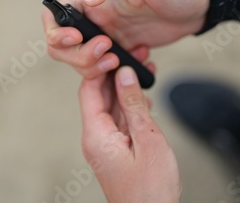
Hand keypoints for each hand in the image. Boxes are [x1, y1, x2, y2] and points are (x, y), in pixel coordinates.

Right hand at [42, 0, 208, 78]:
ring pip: (81, 63)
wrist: (200, 3)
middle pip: (61, 47)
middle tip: (109, 51)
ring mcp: (107, 37)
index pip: (54, 17)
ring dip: (95, 68)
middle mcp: (93, 19)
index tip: (78, 37)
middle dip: (78, 56)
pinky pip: (106, 70)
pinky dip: (116, 74)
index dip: (56, 33)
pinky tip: (142, 59)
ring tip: (122, 61)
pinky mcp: (123, 51)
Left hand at [79, 66, 180, 202]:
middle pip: (101, 96)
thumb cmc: (150, 190)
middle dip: (118, 74)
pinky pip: (121, 121)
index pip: (90, 90)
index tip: (116, 51)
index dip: (101, 68)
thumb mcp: (147, 140)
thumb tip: (125, 75)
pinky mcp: (117, 150)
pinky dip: (132, 107)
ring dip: (127, 89)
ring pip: (112, 107)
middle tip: (137, 55)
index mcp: (96, 135)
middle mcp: (96, 138)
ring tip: (145, 68)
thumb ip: (134, 106)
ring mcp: (106, 144)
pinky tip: (145, 96)